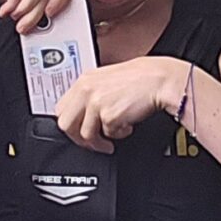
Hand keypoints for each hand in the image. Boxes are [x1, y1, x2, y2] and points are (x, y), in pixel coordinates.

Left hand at [53, 59, 188, 153]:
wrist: (160, 80)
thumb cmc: (140, 79)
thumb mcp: (107, 80)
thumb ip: (90, 94)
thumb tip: (81, 113)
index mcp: (84, 81)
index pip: (61, 108)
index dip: (70, 123)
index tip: (78, 130)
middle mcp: (86, 91)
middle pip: (65, 124)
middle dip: (78, 138)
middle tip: (90, 141)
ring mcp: (96, 103)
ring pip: (85, 135)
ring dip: (98, 141)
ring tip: (112, 137)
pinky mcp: (109, 116)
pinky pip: (108, 135)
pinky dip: (118, 134)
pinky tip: (127, 125)